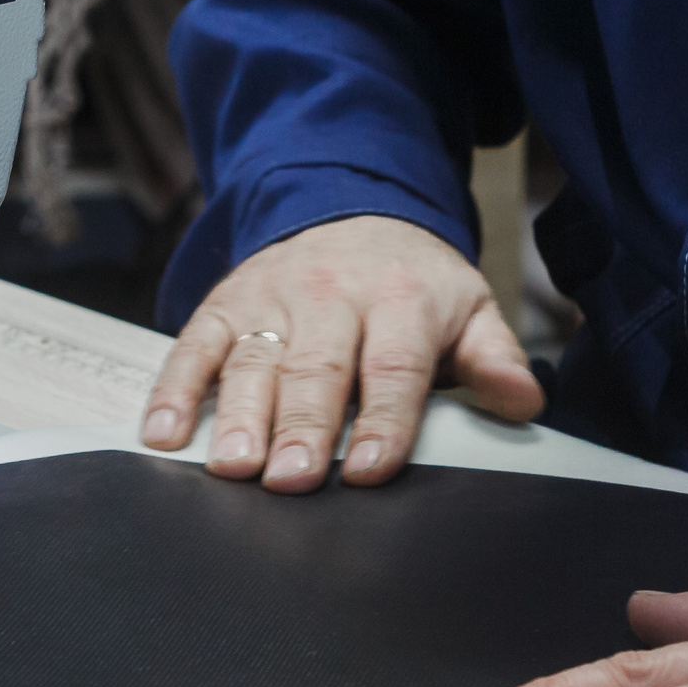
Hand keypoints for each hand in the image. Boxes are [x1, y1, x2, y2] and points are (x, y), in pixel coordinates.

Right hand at [139, 214, 544, 490]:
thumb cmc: (411, 281)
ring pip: (251, 360)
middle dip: (302, 426)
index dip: (382, 420)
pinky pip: (194, 344)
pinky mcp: (225, 302)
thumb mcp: (468, 308)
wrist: (349, 206)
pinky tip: (163, 433)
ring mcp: (272, 298)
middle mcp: (332, 295)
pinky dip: (175, 389)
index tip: (368, 468)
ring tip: (233, 466)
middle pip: (315, 368)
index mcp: (399, 301)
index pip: (392, 367)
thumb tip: (524, 400)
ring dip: (239, 415)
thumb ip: (494, 357)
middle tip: (291, 479)